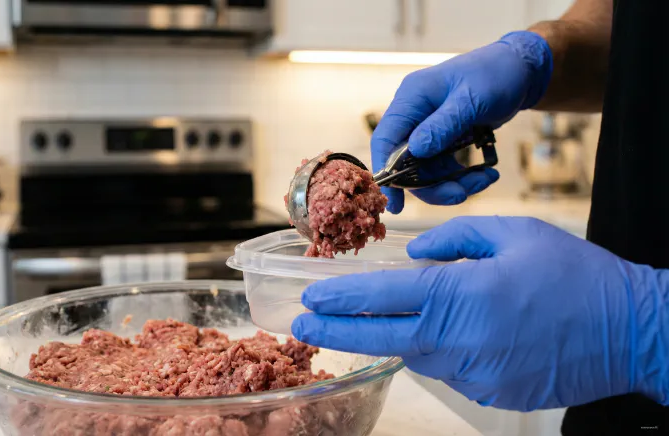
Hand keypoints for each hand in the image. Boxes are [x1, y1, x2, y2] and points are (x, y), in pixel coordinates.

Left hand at [292, 217, 668, 410]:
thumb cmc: (575, 274)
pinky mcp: (489, 393)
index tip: (311, 295)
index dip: (341, 297)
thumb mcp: (513, 234)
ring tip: (375, 321)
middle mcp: (460, 341)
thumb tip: (415, 257)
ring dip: (394, 336)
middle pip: (381, 338)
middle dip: (335, 331)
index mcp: (462, 295)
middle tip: (303, 325)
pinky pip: (447, 371)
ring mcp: (474, 374)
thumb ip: (454, 241)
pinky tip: (451, 334)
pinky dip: (437, 351)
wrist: (631, 331)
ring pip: (415, 354)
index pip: (383, 297)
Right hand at [372, 31, 552, 211]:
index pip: (385, 140)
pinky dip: (462, 177)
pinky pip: (443, 169)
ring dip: (453, 184)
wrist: (520, 70)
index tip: (396, 202)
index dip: (386, 173)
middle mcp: (413, 116)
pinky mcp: (443, 139)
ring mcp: (428, 129)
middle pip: (405, 164)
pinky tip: (486, 175)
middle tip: (461, 194)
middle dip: (432, 185)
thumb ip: (443, 126)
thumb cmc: (495, 74)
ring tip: (483, 180)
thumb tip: (416, 151)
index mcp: (411, 99)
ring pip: (426, 172)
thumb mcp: (471, 100)